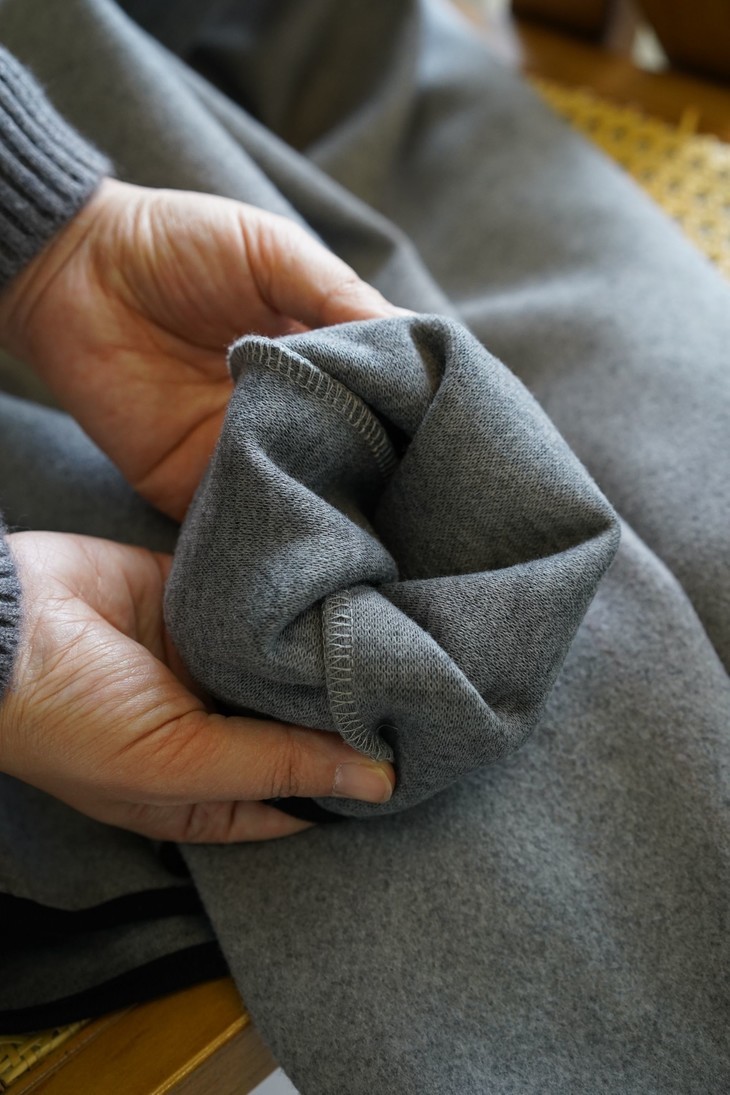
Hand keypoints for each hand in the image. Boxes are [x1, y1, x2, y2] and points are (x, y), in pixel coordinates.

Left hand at [0, 179, 400, 520]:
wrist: (72, 270)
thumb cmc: (177, 244)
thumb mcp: (273, 252)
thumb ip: (340, 297)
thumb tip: (418, 338)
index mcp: (317, 361)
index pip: (379, 400)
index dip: (411, 417)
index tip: (446, 439)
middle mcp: (290, 415)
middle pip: (351, 457)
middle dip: (383, 475)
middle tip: (426, 500)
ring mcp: (245, 454)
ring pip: (305, 496)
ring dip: (335, 506)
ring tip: (379, 522)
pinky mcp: (193, 487)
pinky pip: (242, 519)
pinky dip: (269, 529)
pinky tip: (307, 532)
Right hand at [1, 532, 394, 841]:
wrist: (2, 623)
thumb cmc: (72, 721)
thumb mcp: (178, 764)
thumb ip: (278, 767)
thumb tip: (379, 784)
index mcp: (199, 789)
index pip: (293, 801)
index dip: (347, 789)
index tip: (413, 764)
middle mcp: (210, 729)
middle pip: (297, 731)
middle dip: (347, 718)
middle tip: (422, 696)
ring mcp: (206, 664)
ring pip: (288, 668)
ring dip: (330, 657)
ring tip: (401, 644)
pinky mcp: (203, 605)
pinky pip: (267, 612)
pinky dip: (301, 608)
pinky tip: (350, 599)